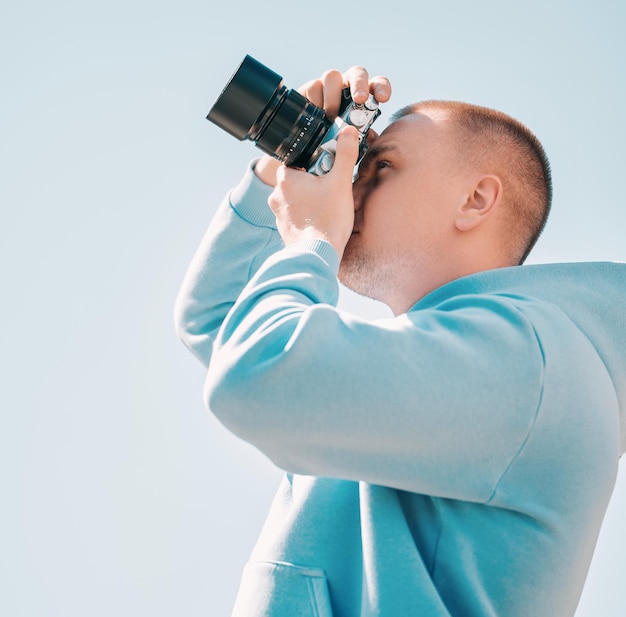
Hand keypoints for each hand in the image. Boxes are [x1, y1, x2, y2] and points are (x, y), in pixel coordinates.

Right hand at [255, 66, 391, 185]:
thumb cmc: (334, 150)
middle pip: (357, 73)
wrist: (306, 157)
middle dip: (359, 84)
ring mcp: (327, 88)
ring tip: (330, 115)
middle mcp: (346, 89)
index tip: (383, 98)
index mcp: (362, 99)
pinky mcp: (308, 91)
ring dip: (333, 95)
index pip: (376, 86)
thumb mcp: (352, 149)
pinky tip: (316, 112)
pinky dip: (314, 98)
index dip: (381, 88)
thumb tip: (371, 137)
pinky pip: (312, 86)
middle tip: (359, 99)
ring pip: (332, 76)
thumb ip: (362, 142)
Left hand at [268, 125, 360, 258]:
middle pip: (297, 179)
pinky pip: (295, 216)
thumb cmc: (327, 219)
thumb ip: (344, 155)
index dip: (315, 164)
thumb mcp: (341, 182)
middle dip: (313, 182)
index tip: (327, 170)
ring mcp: (278, 214)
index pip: (297, 160)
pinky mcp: (284, 229)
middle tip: (330, 189)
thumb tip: (348, 132)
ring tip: (327, 207)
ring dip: (309, 199)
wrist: (317, 254)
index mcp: (286, 178)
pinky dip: (306, 216)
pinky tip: (320, 220)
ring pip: (296, 198)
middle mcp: (277, 195)